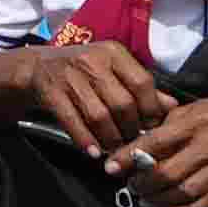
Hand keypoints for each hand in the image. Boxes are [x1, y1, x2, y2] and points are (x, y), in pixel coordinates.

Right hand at [13, 24, 167, 151]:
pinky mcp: (50, 91)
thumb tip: (172, 106)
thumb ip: (141, 88)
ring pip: (99, 115)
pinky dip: (85, 139)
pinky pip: (72, 121)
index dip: (151, 109)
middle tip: (133, 144)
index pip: (142, 82)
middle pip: (122, 102)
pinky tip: (94, 153)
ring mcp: (69, 76)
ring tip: (115, 151)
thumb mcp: (112, 71)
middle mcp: (93, 61)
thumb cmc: (82, 71)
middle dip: (131, 129)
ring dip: (110, 138)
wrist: (35, 66)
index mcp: (113, 53)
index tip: (152, 127)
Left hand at [113, 90, 207, 206]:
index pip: (155, 141)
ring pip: (187, 190)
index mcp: (197, 121)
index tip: (110, 167)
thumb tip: (132, 139)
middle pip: (169, 171)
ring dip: (161, 200)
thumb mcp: (196, 109)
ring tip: (147, 200)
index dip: (129, 157)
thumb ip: (166, 122)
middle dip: (144, 183)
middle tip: (132, 187)